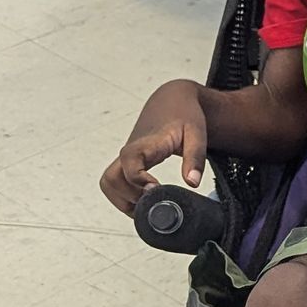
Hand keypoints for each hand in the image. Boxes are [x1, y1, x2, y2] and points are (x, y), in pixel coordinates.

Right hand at [100, 81, 208, 213]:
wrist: (172, 101)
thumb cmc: (184, 115)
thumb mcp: (197, 134)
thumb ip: (195, 158)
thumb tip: (192, 182)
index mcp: (147, 142)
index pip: (129, 161)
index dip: (137, 180)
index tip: (155, 189)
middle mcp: (131, 151)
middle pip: (111, 178)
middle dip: (128, 196)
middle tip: (154, 201)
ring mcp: (126, 157)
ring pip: (109, 182)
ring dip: (123, 199)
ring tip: (148, 205)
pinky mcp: (127, 162)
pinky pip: (115, 182)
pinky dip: (124, 197)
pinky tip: (143, 200)